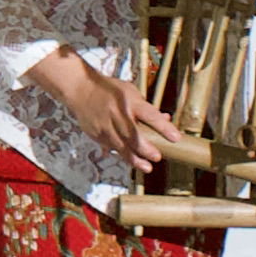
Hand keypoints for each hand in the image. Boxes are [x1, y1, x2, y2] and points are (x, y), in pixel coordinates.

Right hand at [43, 51, 193, 169]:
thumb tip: (166, 119)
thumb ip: (147, 108)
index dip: (163, 127)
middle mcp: (117, 113)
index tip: (176, 138)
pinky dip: (122, 155)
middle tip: (157, 157)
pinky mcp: (96, 133)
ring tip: (147, 167)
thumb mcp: (131, 92)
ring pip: (121, 146)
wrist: (80, 89)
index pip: (149, 115)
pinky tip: (131, 161)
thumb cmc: (110, 90)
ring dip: (135, 159)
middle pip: (133, 135)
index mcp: (129, 101)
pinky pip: (111, 147)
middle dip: (146, 148)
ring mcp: (104, 125)